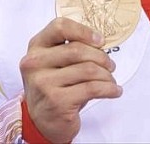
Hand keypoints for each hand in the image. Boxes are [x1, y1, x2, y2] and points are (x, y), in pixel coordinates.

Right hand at [20, 17, 121, 142]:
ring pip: (87, 69)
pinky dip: (109, 89)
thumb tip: (100, 42)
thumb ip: (70, 48)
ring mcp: (44, 83)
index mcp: (36, 47)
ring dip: (106, 75)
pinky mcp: (57, 101)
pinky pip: (92, 88)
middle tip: (110, 65)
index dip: (83, 31)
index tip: (100, 41)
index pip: (59, 27)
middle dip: (101, 57)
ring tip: (111, 80)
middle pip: (77, 49)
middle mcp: (35, 63)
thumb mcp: (55, 63)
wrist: (42, 122)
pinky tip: (114, 91)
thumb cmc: (54, 87)